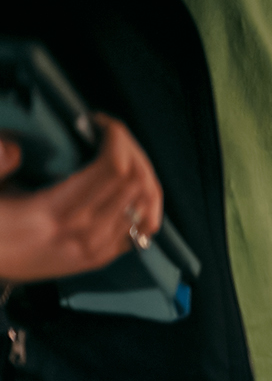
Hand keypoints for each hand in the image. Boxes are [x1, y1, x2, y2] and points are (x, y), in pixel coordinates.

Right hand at [0, 116, 163, 282]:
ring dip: (140, 172)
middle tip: (111, 135)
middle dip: (130, 149)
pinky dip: (143, 201)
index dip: (116, 138)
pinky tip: (128, 186)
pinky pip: (143, 226)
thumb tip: (15, 148)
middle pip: (136, 180)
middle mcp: (86, 234)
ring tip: (121, 155)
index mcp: (56, 214)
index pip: (113, 169)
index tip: (101, 123)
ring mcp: (98, 249)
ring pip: (146, 202)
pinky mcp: (103, 257)